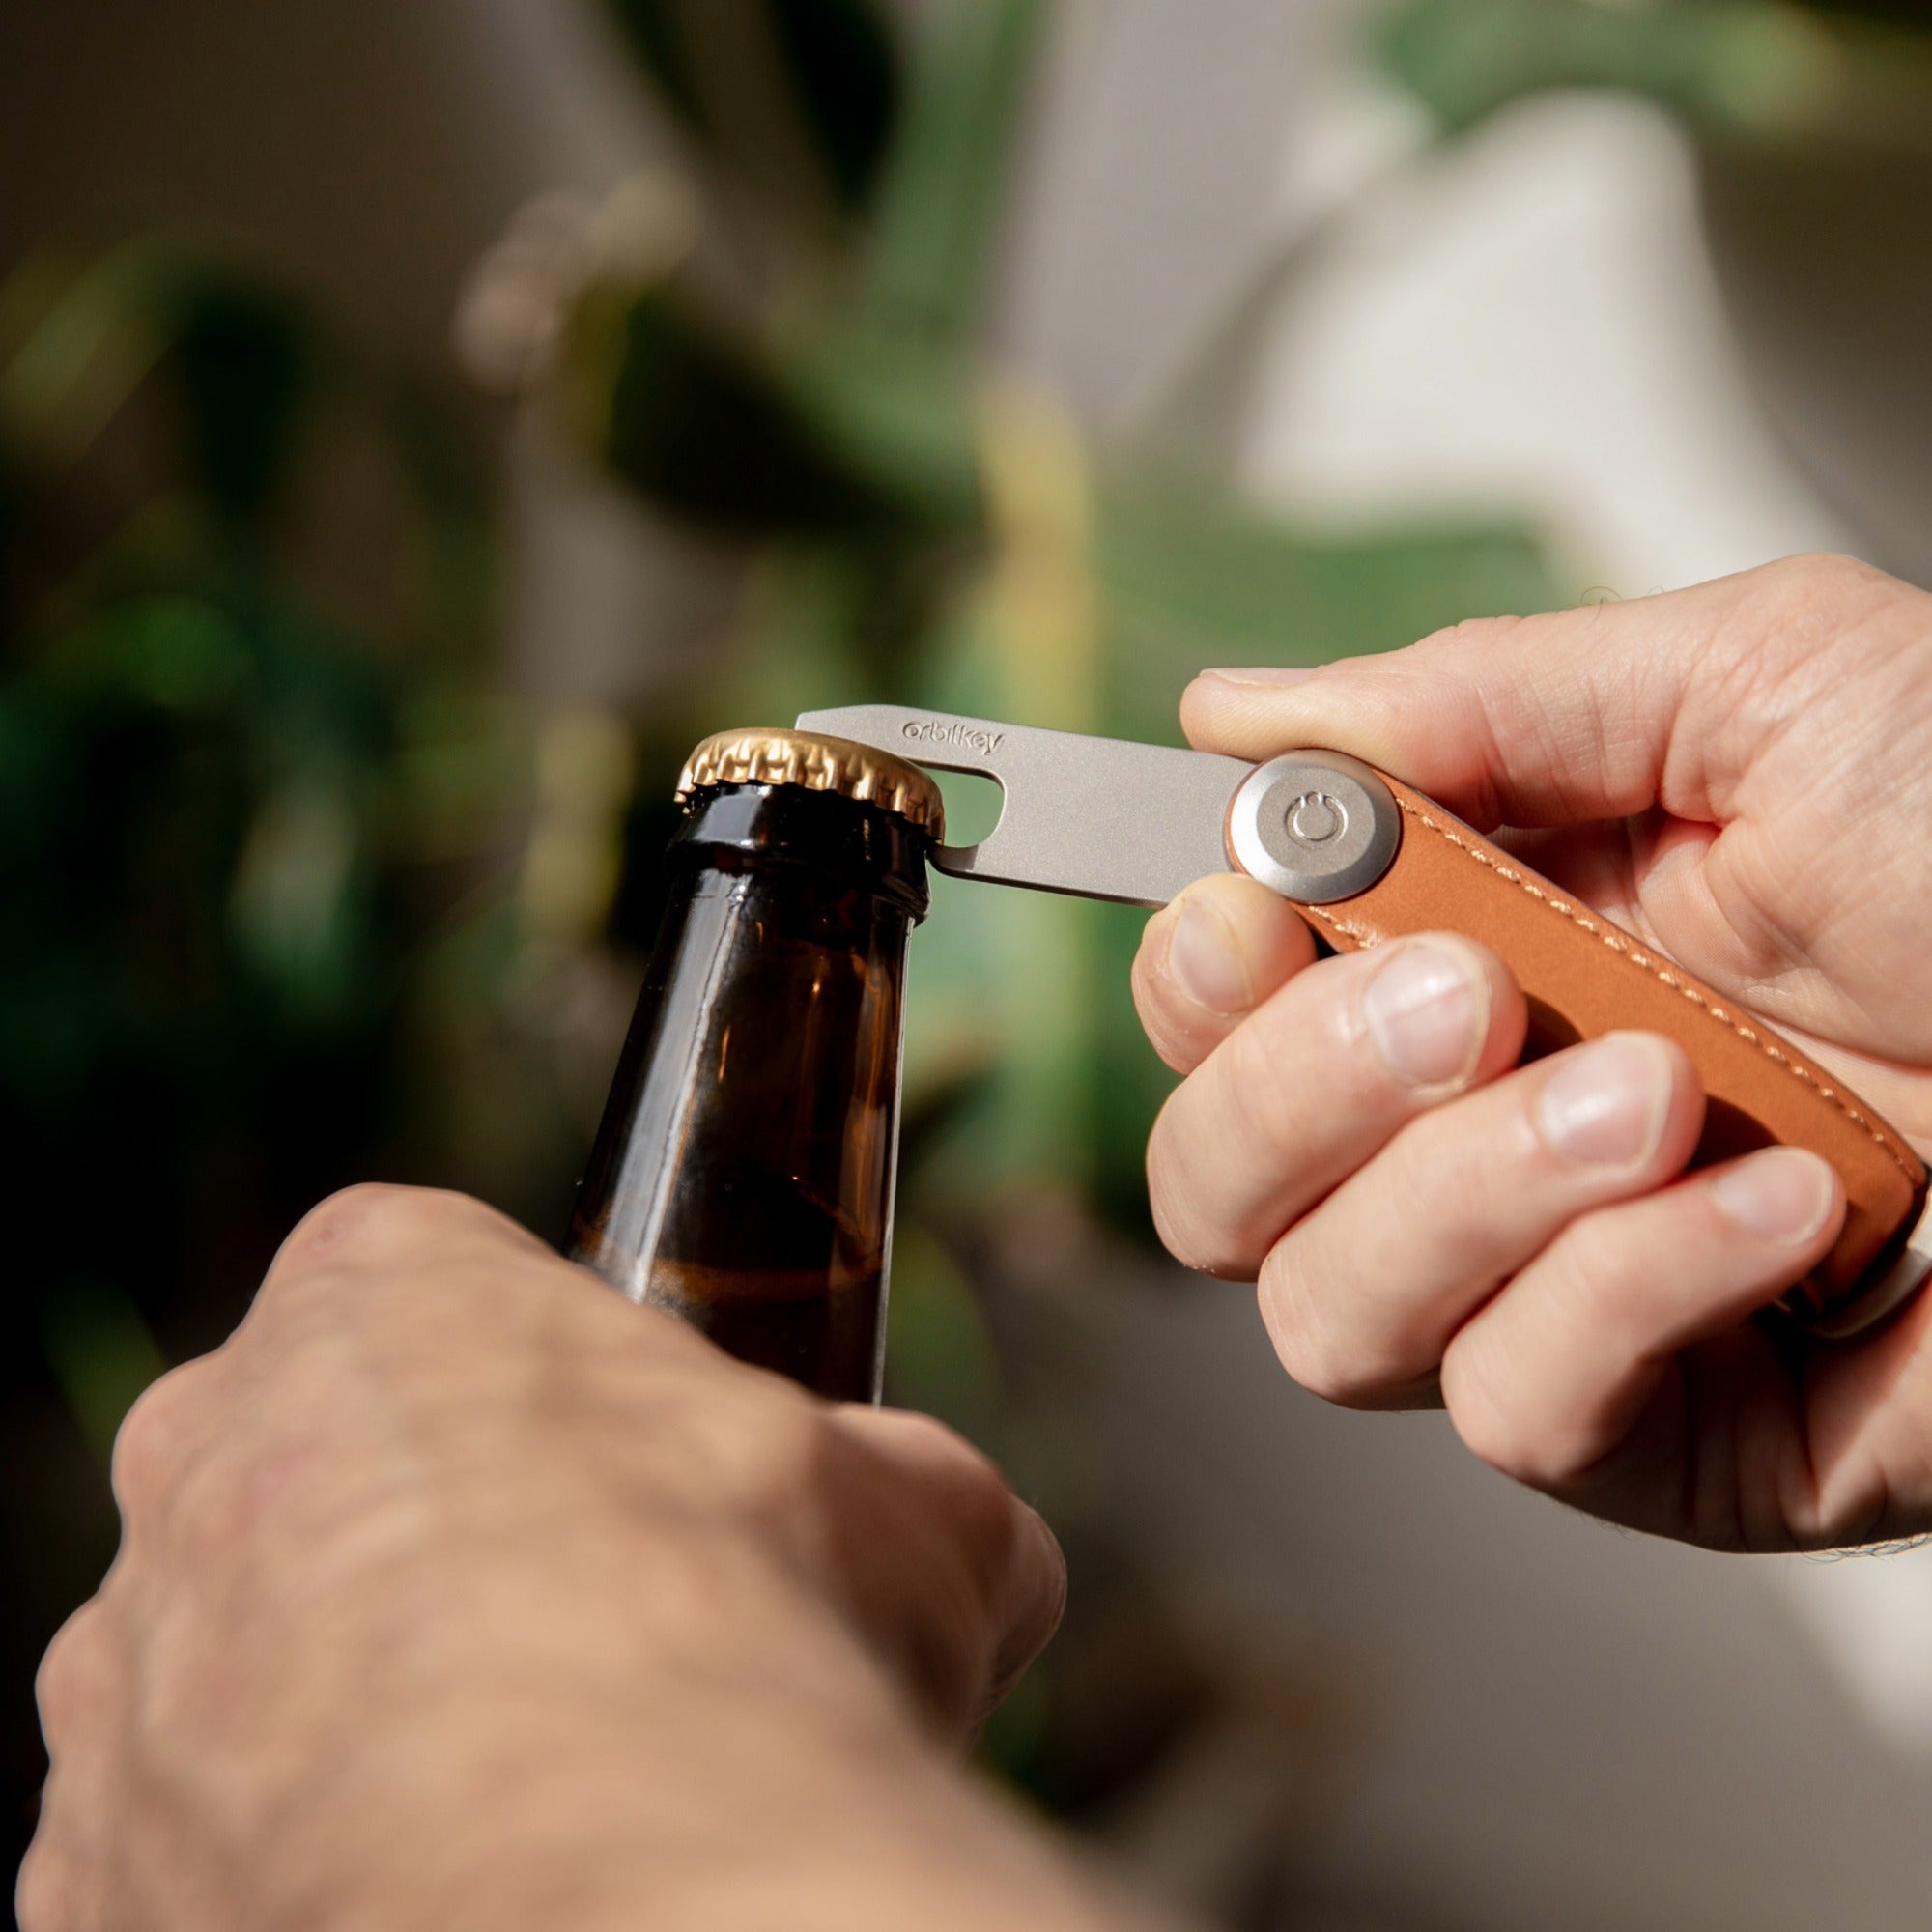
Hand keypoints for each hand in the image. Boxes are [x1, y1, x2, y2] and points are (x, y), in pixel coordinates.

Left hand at [23, 1186, 1097, 1931]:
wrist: (634, 1891)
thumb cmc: (754, 1633)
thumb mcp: (913, 1512)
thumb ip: (901, 1491)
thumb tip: (973, 1543)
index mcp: (380, 1284)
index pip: (439, 1279)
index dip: (549, 1376)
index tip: (634, 1469)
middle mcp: (204, 1448)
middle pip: (316, 1464)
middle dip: (429, 1538)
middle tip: (581, 1643)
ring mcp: (121, 1674)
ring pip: (237, 1667)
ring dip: (350, 1720)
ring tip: (522, 1802)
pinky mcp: (91, 1880)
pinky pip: (196, 1848)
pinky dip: (296, 1872)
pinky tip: (443, 1893)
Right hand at [1132, 554, 1931, 1551]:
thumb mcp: (1758, 685)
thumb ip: (1474, 697)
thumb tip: (1236, 712)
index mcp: (1474, 951)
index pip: (1217, 1011)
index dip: (1191, 978)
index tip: (1256, 912)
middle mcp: (1482, 1131)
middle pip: (1216, 1191)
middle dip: (1292, 1095)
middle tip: (1461, 995)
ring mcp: (1564, 1286)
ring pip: (1331, 1319)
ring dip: (1461, 1197)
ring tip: (1647, 1094)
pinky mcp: (1671, 1432)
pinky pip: (1522, 1410)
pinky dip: (1626, 1294)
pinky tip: (1779, 1204)